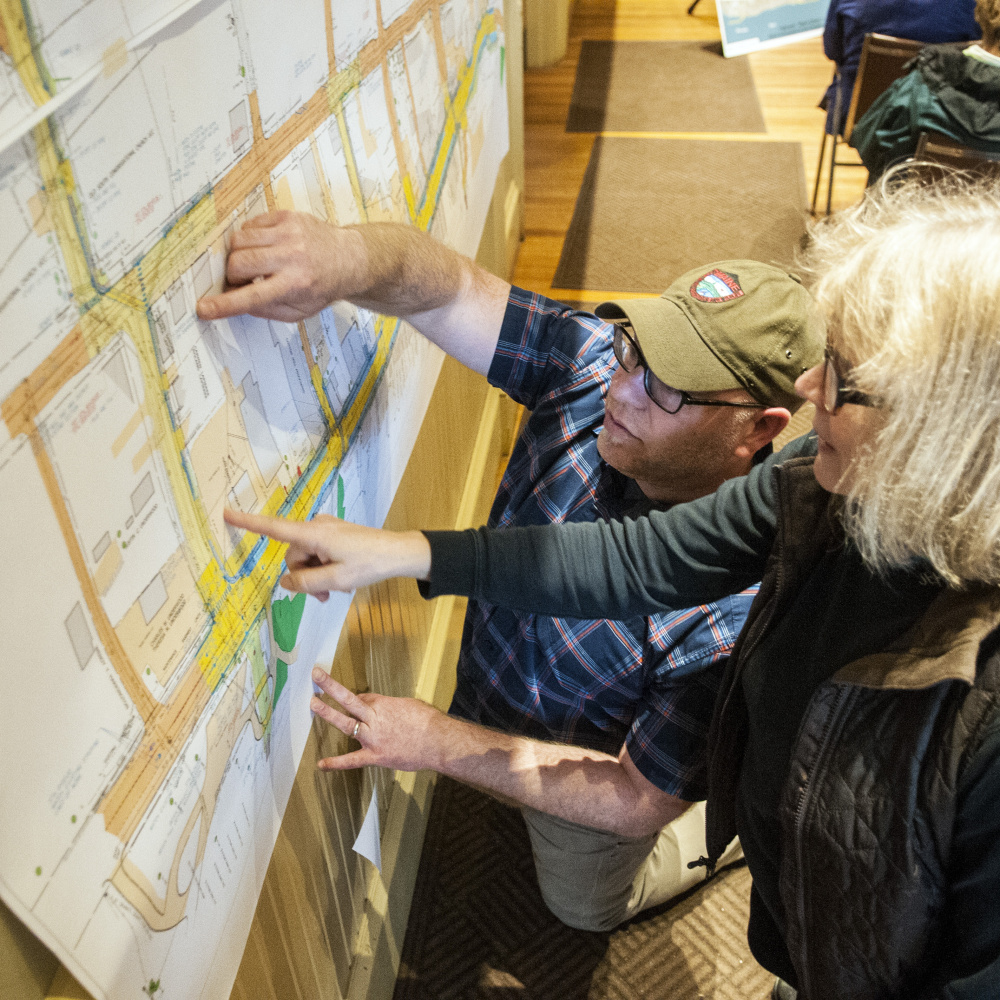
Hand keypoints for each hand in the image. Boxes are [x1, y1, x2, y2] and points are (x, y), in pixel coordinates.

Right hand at [196, 211, 363, 322]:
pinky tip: (265, 247)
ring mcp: (289, 233)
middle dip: (233, 276)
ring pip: (239, 240)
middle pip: (238, 263)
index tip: (203, 308)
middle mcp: (292, 257)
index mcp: (295, 285)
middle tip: (244, 281)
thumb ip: (265, 310)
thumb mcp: (298, 311)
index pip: (252, 297)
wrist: (348, 258)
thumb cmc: (321, 287)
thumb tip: (235, 301)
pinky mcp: (286, 217)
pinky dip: (250, 239)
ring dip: (239, 255)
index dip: (224, 304)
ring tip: (257, 263)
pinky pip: (249, 225)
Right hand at [224, 507, 431, 599]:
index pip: (274, 528)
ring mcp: (326, 529)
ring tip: (336, 589)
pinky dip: (324, 568)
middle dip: (304, 576)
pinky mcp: (334, 534)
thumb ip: (306, 583)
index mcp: (314, 533)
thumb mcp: (336, 580)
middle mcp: (316, 526)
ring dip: (316, 576)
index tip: (226, 513)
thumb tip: (286, 582)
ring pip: (306, 558)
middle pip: (293, 555)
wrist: (398, 553)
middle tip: (326, 595)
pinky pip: (318, 553)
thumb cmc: (369, 564)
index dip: (249, 523)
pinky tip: (341, 579)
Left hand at [310, 668, 442, 771]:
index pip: (363, 698)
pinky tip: (321, 765)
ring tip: (314, 703)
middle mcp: (375, 719)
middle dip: (331, 687)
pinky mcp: (376, 756)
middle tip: (316, 677)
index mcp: (384, 704)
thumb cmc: (428, 721)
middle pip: (349, 700)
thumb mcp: (409, 705)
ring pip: (346, 723)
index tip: (359, 700)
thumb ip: (391, 706)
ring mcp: (373, 738)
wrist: (439, 742)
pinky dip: (336, 764)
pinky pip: (353, 760)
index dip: (360, 699)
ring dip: (328, 713)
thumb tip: (381, 708)